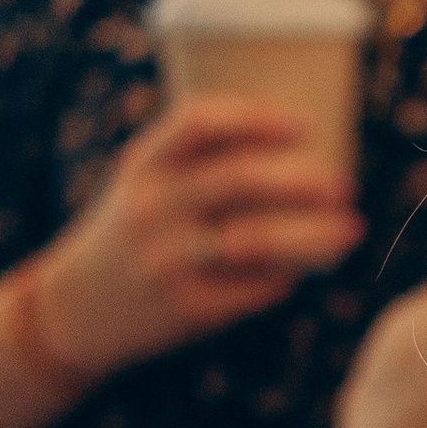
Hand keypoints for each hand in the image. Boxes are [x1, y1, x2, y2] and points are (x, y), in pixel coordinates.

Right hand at [30, 103, 363, 378]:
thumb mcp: (143, 183)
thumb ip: (197, 160)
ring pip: (255, 240)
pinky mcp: (186, 307)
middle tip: (344, 185)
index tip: (305, 125)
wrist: (75, 308)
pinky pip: (253, 288)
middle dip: (301, 181)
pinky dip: (287, 276)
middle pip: (238, 180)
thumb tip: (298, 144)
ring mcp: (166, 260)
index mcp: (143, 165)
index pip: (198, 123)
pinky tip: (305, 271)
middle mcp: (151, 208)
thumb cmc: (132, 232)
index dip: (256, 119)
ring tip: (351, 230)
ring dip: (313, 235)